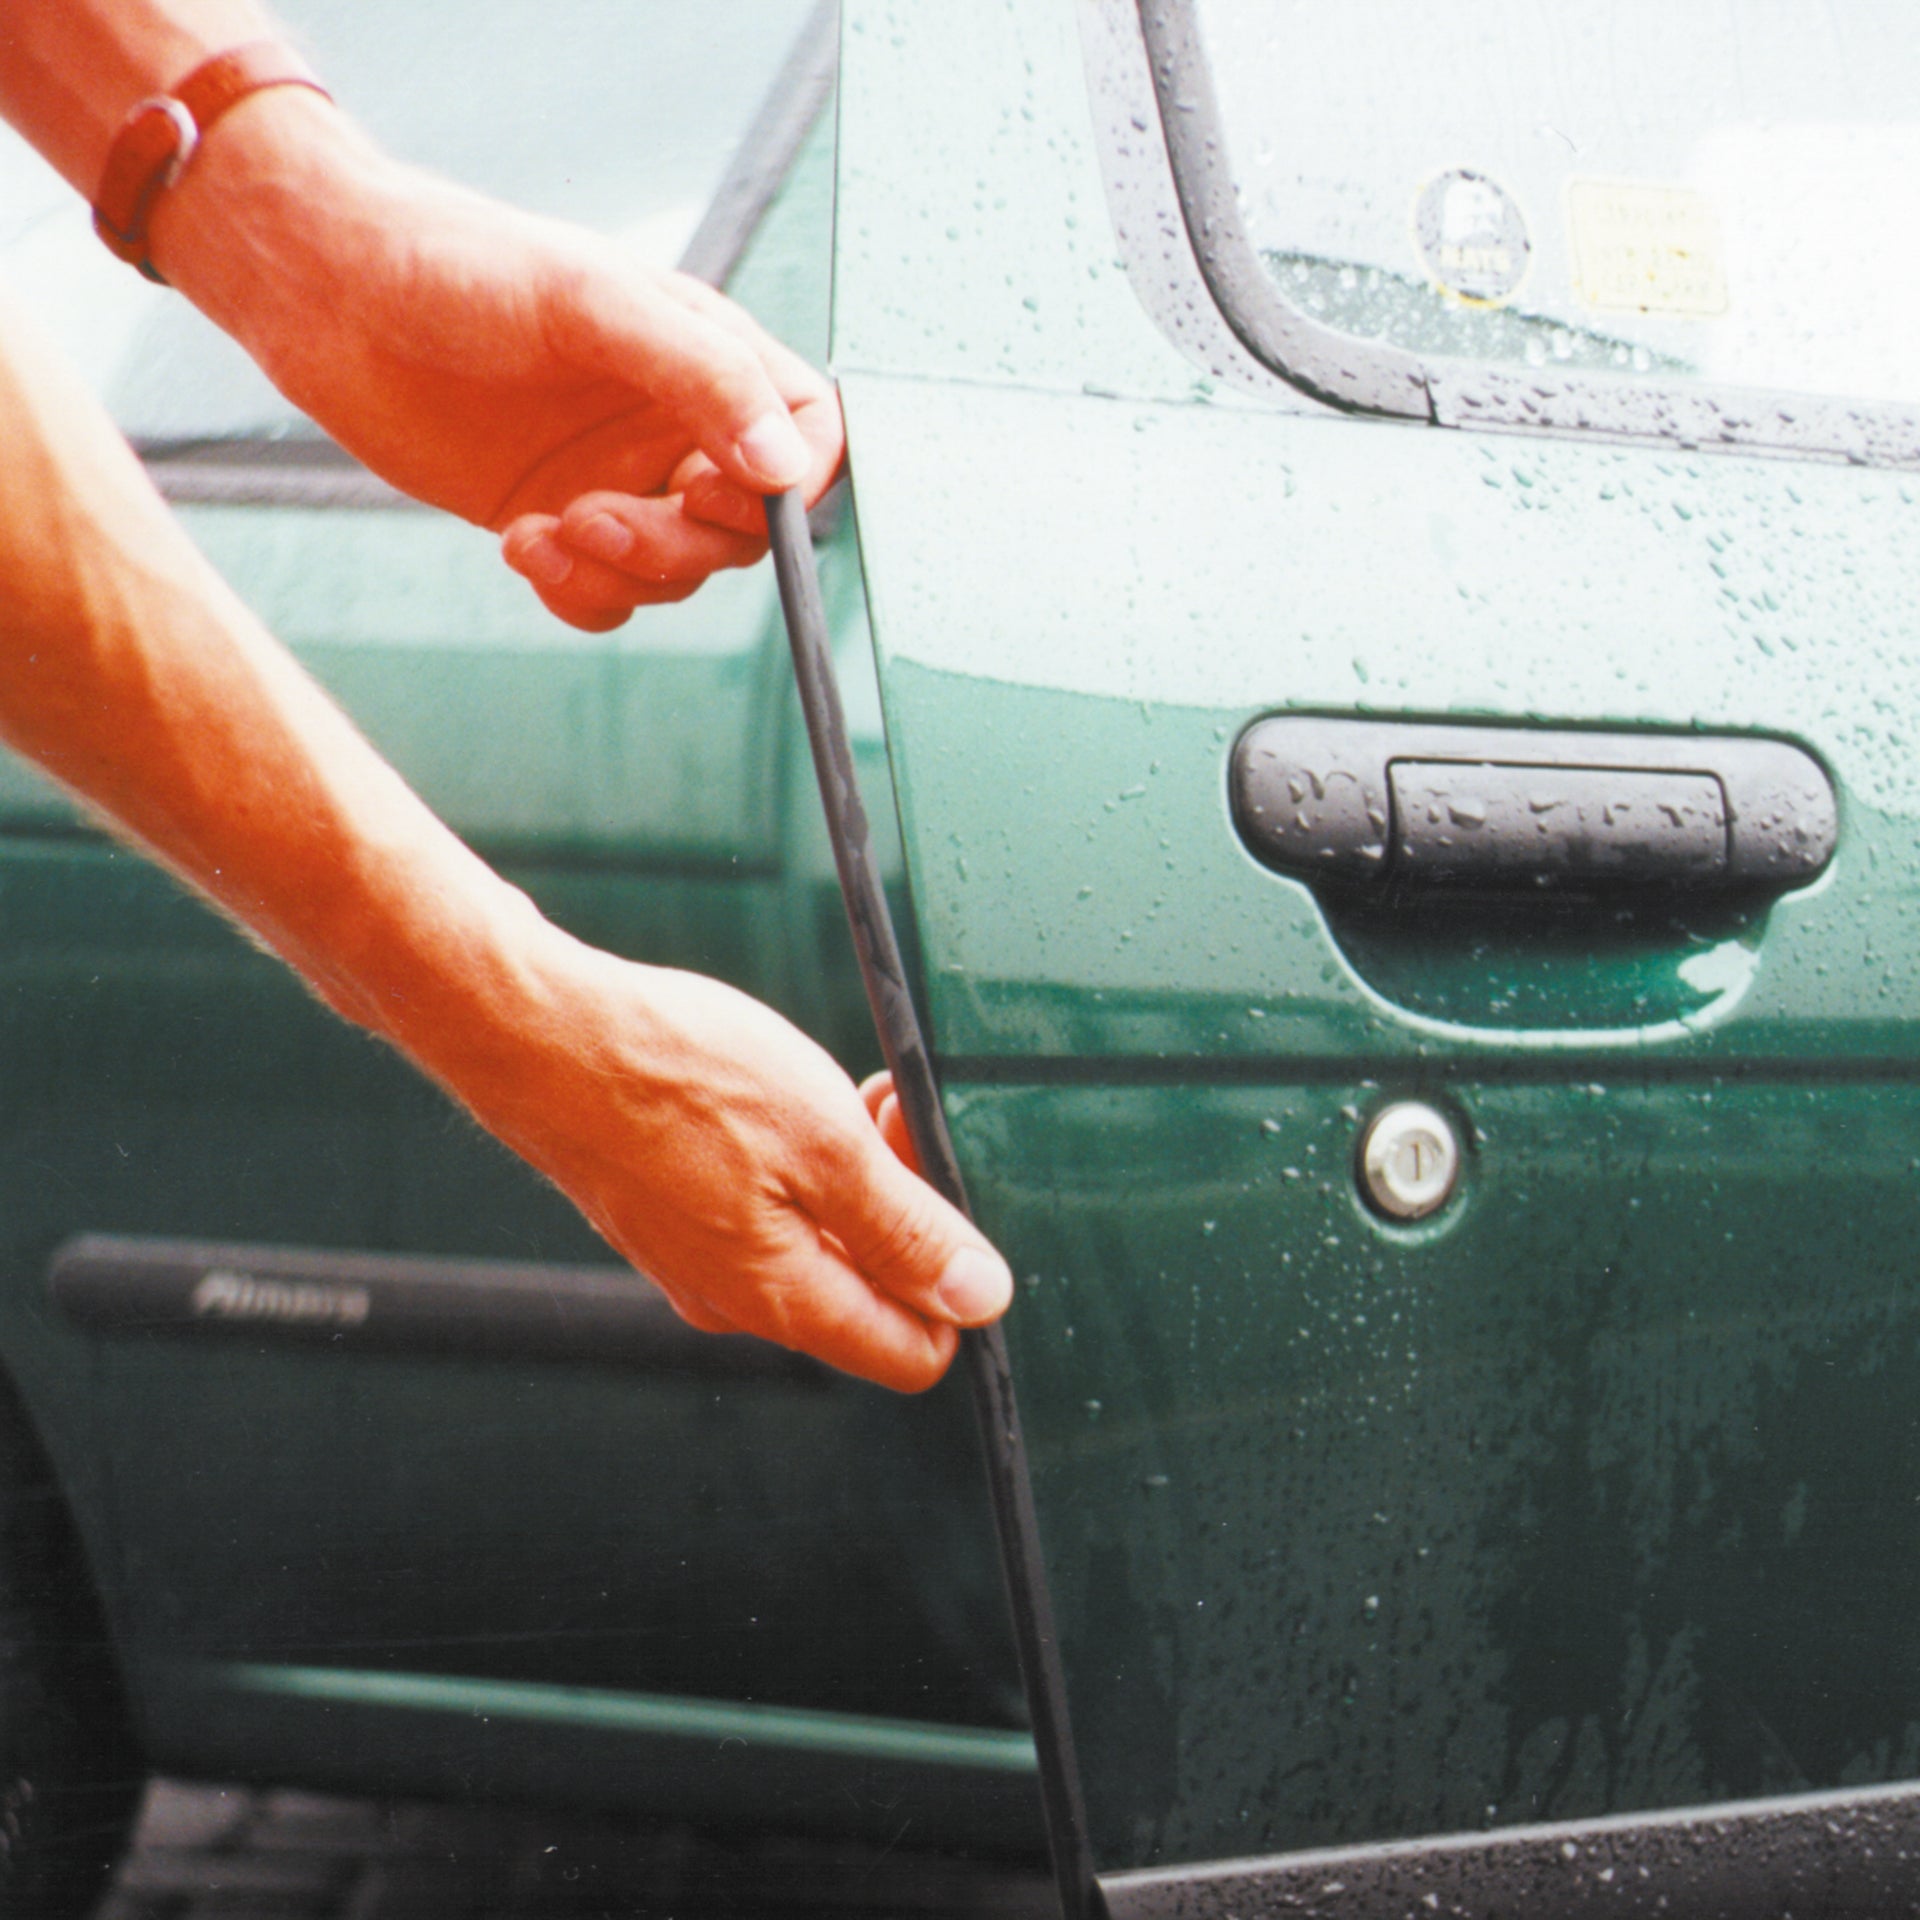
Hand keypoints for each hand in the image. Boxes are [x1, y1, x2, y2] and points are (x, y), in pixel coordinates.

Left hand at [155, 91, 841, 630]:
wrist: (327, 295)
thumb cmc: (457, 266)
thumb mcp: (590, 303)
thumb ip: (702, 376)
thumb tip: (787, 468)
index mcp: (707, 356)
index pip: (812, 436)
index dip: (791, 487)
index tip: (717, 496)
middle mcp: (676, 424)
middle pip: (745, 531)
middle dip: (676, 545)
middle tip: (596, 520)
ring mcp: (621, 479)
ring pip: (675, 576)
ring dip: (617, 573)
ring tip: (544, 529)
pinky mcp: (561, 523)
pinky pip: (609, 600)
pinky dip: (575, 594)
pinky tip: (519, 544)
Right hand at [442, 928, 1012, 1391]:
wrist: (540, 1035)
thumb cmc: (675, 1077)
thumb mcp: (827, 1144)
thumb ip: (908, 1232)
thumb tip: (981, 1299)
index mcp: (785, 1300)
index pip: (914, 1352)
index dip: (951, 1275)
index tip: (932, 1175)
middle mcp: (737, 1302)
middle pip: (869, 1292)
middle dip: (902, 1202)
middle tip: (882, 1105)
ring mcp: (696, 1264)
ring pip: (818, 1244)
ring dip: (849, 1173)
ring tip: (833, 1089)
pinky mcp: (668, 1219)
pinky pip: (764, 1215)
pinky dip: (792, 1162)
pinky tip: (775, 1097)